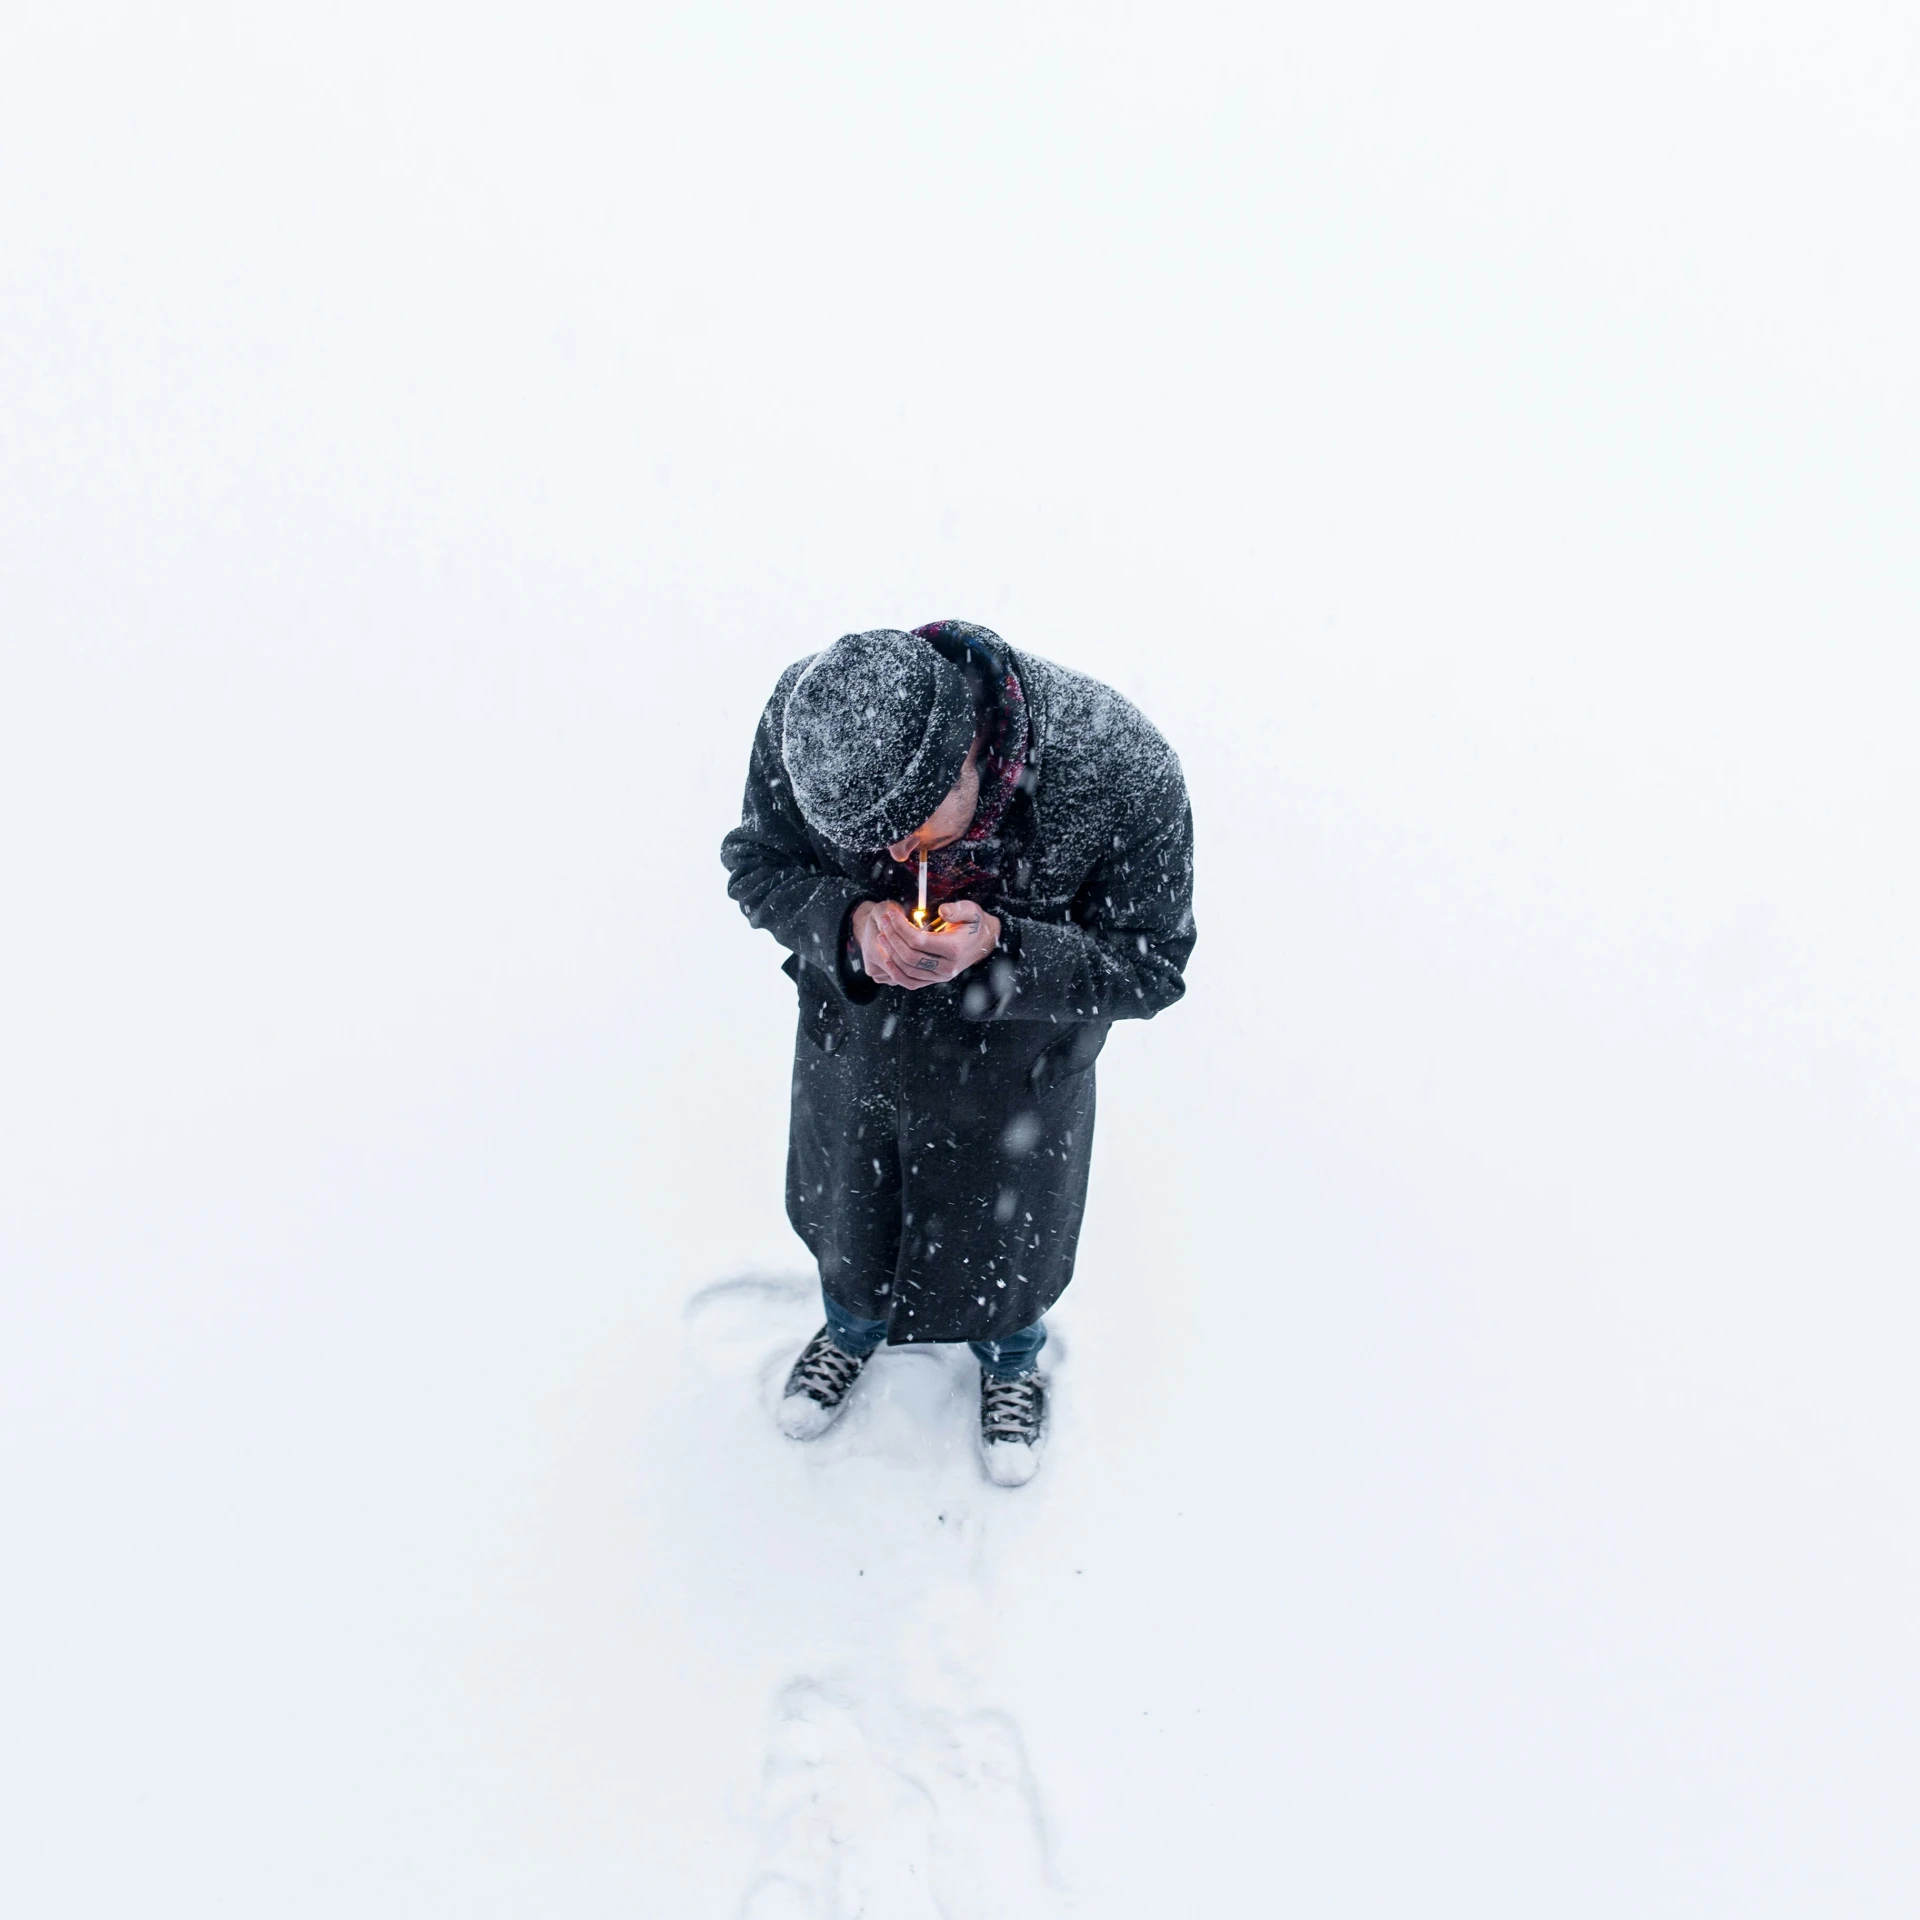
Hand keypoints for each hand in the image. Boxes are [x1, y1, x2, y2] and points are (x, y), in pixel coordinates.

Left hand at [851, 898, 999, 989]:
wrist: (984, 942)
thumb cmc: (974, 923)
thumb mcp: (971, 911)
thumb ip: (957, 910)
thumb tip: (942, 911)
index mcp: (954, 949)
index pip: (918, 940)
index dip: (900, 927)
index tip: (891, 914)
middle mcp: (947, 967)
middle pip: (909, 956)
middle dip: (892, 937)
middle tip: (884, 922)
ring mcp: (940, 976)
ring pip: (907, 970)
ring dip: (890, 953)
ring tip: (882, 935)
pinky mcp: (935, 980)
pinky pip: (911, 982)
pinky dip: (896, 973)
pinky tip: (887, 959)